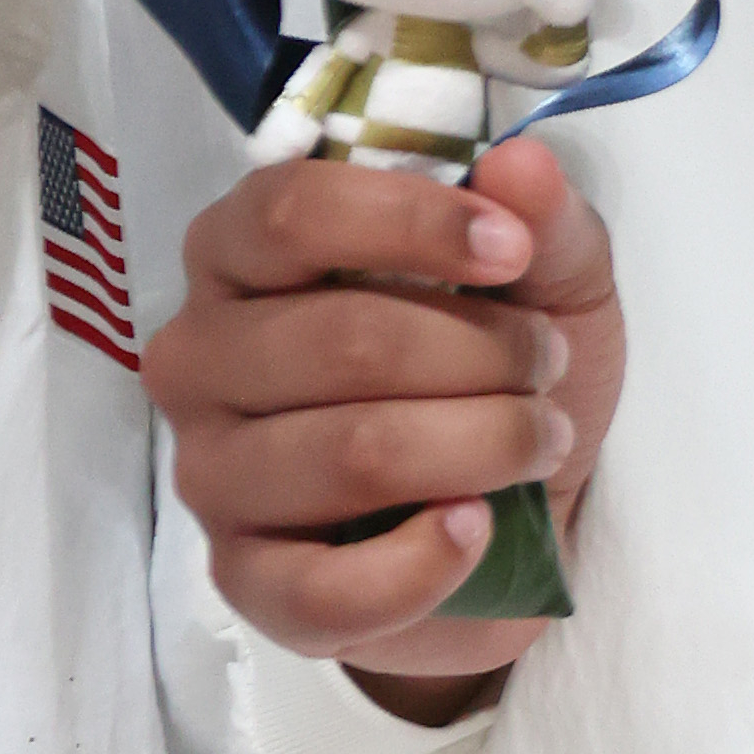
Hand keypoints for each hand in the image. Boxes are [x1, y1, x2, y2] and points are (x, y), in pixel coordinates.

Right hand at [144, 134, 623, 717]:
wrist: (519, 514)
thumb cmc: (501, 365)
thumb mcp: (550, 275)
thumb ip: (540, 216)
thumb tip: (520, 164)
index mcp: (245, 249)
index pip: (293, 212)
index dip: (412, 223)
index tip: (512, 250)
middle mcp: (202, 355)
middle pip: (341, 339)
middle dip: (481, 351)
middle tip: (545, 366)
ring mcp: (211, 474)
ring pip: (351, 453)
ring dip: (480, 443)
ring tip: (538, 438)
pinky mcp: (245, 582)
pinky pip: (324, 589)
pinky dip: (423, 563)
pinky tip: (475, 528)